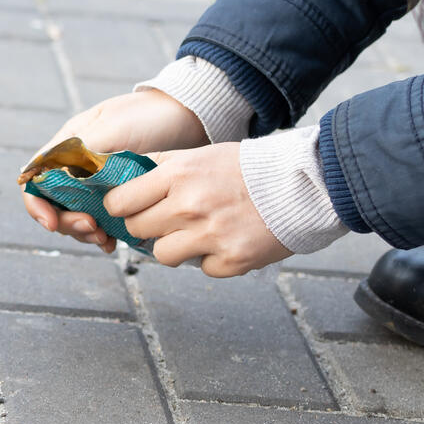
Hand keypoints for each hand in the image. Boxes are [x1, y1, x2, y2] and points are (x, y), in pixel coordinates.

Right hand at [22, 88, 209, 250]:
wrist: (188, 116)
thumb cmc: (149, 116)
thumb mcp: (113, 129)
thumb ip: (79, 152)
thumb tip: (49, 175)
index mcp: (66, 147)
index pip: (37, 181)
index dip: (38, 205)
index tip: (52, 223)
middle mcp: (76, 166)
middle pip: (55, 205)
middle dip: (68, 223)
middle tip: (94, 229)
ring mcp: (97, 182)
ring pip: (76, 216)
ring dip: (86, 232)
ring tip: (106, 238)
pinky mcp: (119, 195)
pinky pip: (102, 220)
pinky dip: (104, 233)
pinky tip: (115, 242)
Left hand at [102, 143, 291, 276]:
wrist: (305, 183)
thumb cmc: (248, 168)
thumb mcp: (200, 156)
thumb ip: (160, 167)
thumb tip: (118, 176)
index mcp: (178, 175)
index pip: (120, 202)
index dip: (120, 207)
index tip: (128, 208)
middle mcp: (189, 206)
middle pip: (136, 230)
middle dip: (147, 226)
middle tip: (168, 218)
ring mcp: (210, 236)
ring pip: (162, 255)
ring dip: (176, 246)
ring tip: (200, 230)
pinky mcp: (232, 260)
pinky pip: (203, 268)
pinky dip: (213, 258)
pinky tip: (230, 239)